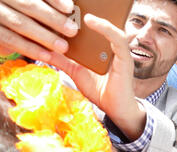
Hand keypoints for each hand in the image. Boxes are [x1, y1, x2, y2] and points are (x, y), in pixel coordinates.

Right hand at [0, 0, 77, 59]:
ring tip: (63, 47)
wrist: (1, 26)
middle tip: (72, 31)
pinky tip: (47, 56)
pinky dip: (30, 49)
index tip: (69, 8)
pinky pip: (10, 40)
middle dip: (52, 18)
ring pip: (19, 23)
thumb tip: (70, 9)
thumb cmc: (28, 15)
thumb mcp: (38, 8)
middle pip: (28, 5)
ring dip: (44, 37)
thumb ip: (49, 6)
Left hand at [47, 14, 144, 140]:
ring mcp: (121, 53)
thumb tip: (46, 50)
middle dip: (88, 17)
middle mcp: (114, 49)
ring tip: (83, 15)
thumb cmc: (101, 92)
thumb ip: (64, 61)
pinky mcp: (125, 59)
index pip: (96, 30)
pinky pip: (118, 39)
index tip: (65, 15)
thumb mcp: (76, 72)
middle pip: (104, 26)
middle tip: (70, 12)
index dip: (82, 20)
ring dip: (98, 20)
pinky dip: (106, 28)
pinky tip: (92, 22)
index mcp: (105, 50)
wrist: (115, 109)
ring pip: (112, 29)